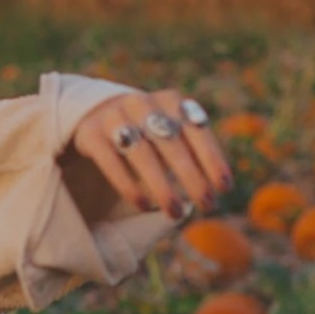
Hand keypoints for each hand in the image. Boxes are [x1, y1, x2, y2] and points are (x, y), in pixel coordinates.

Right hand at [69, 89, 232, 217]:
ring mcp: (113, 116)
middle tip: (208, 206)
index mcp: (170, 100)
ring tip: (175, 212)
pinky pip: (111, 161)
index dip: (213, 159)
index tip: (225, 188)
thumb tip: (217, 189)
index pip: (197, 130)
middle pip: (171, 144)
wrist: (92, 113)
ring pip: (142, 154)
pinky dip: (129, 184)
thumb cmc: (144, 132)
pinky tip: (143, 205)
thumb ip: (189, 151)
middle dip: (193, 177)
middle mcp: (142, 103)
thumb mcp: (169, 133)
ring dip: (162, 186)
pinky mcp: (89, 132)